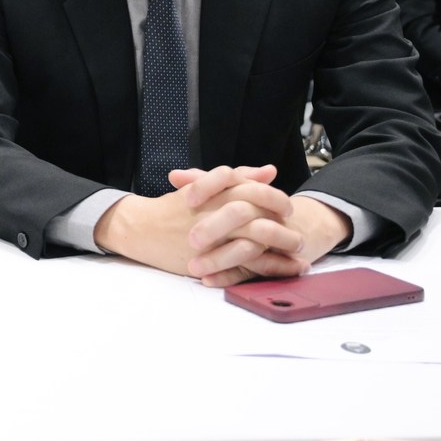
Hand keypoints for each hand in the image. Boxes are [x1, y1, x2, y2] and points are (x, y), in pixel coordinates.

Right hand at [97, 165, 303, 285]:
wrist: (141, 229)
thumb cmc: (173, 208)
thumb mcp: (204, 187)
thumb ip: (238, 178)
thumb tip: (269, 171)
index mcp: (215, 191)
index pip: (254, 190)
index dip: (276, 199)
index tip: (288, 207)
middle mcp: (215, 211)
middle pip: (260, 214)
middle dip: (284, 226)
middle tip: (298, 234)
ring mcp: (213, 235)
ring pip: (257, 238)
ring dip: (282, 246)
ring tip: (300, 254)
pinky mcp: (209, 257)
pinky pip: (247, 264)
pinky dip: (272, 267)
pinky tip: (287, 269)